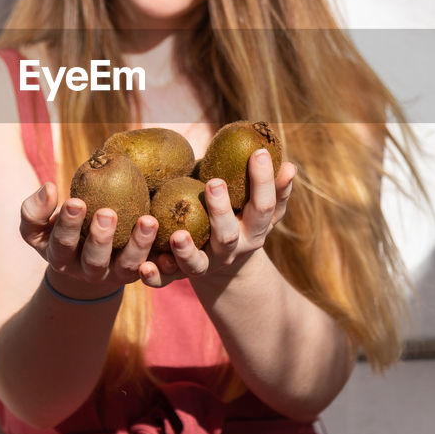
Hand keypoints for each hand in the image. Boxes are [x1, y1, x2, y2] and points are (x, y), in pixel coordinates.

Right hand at [19, 183, 158, 298]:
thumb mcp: (38, 225)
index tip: (75, 201)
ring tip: (148, 221)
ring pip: (128, 266)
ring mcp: (115, 274)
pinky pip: (153, 270)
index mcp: (61, 257)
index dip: (67, 224)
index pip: (61, 243)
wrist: (85, 255)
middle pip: (94, 260)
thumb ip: (34, 209)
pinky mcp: (139, 272)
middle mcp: (88, 271)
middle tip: (107, 213)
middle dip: (101, 238)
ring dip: (139, 245)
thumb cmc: (58, 230)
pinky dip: (163, 259)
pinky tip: (173, 238)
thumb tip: (49, 188)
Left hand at [141, 150, 295, 287]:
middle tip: (214, 183)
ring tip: (177, 234)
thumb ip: (275, 190)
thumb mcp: (260, 210)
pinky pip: (166, 281)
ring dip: (186, 250)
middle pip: (227, 235)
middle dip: (221, 210)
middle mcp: (230, 250)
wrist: (227, 273)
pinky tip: (144, 265)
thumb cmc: (243, 221)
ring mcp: (205, 266)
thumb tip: (290, 164)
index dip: (264, 181)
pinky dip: (155, 276)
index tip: (259, 152)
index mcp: (253, 231)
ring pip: (196, 264)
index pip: (264, 207)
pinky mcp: (179, 277)